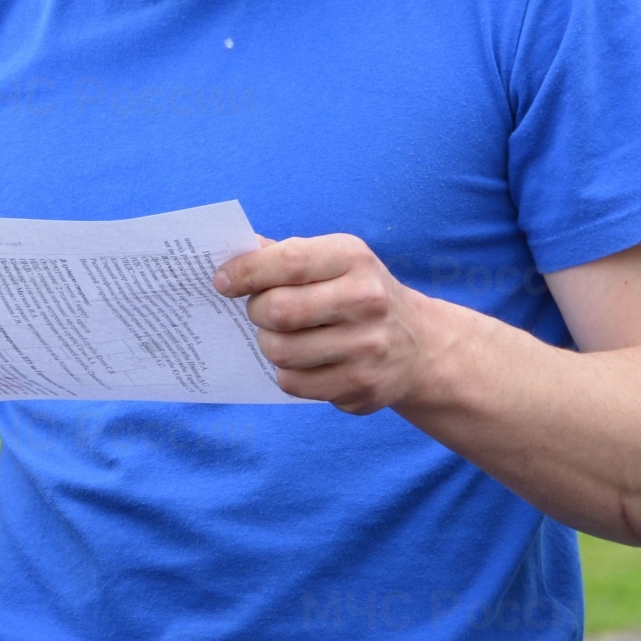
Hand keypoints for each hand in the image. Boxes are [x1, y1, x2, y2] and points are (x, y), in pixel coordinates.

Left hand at [213, 234, 438, 414]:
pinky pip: (294, 383)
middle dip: (256, 311)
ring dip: (269, 344)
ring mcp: (367, 348)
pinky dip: (287, 372)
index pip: (287, 261)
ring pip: (281, 352)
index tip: (221, 281)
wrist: (419, 345)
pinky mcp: (361, 387)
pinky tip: (304, 361)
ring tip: (282, 336)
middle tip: (260, 310)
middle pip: (278, 310)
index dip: (245, 271)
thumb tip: (232, 254)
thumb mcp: (335, 260)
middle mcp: (366, 301)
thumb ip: (285, 254)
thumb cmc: (358, 293)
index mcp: (354, 258)